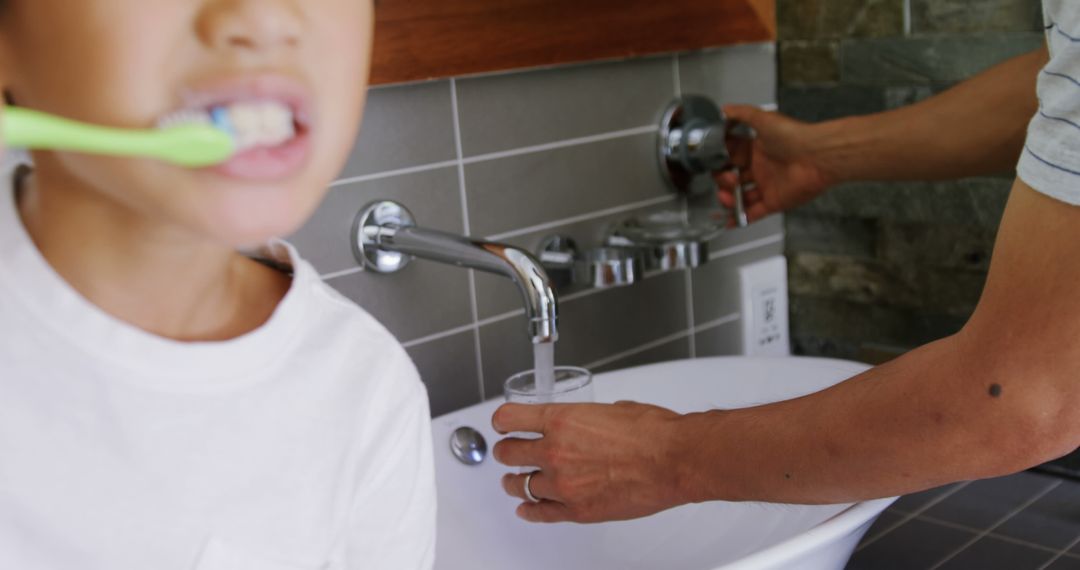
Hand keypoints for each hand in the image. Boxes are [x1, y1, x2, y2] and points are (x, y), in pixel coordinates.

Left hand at [491, 401, 687, 523]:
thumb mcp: (612, 409)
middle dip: (506, 452)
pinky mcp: (577, 511)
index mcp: (561, 420)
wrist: (674, 460)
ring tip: (514, 482)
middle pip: (509, 453)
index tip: (501, 424)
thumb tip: (587, 424)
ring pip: (521, 485)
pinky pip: (541, 513)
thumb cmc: (653, 432)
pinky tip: (525, 509)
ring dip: (515, 482)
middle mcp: (555, 451)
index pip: (510, 418)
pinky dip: (529, 511)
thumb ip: (587, 419)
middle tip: (507, 452)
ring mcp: (563, 484)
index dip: (502, 421)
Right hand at [716, 105, 833, 224]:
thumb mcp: (762, 118)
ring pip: (740, 196)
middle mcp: (760, 168)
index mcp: (756, 149)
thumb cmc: (792, 136)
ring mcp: (766, 186)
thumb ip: (740, 114)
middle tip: (727, 179)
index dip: (719, 159)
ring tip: (727, 197)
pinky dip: (740, 218)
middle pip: (732, 178)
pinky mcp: (773, 202)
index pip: (730, 156)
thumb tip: (723, 110)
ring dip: (728, 199)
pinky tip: (727, 220)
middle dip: (722, 180)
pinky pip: (753, 213)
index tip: (711, 161)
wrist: (817, 156)